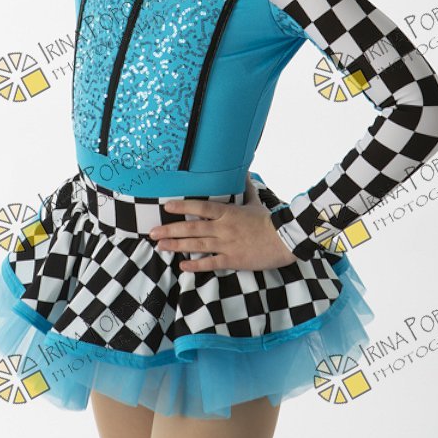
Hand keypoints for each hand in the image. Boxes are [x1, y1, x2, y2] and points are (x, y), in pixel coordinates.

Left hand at [147, 173, 297, 271]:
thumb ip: (246, 188)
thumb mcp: (255, 201)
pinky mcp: (233, 260)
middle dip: (170, 230)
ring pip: (196, 245)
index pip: (201, 207)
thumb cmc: (269, 220)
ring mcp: (227, 244)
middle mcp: (223, 228)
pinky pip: (211, 263)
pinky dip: (196, 265)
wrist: (284, 240)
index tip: (166, 207)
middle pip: (192, 228)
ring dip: (176, 246)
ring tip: (160, 246)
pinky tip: (182, 265)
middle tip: (153, 232)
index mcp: (228, 212)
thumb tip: (245, 171)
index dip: (182, 206)